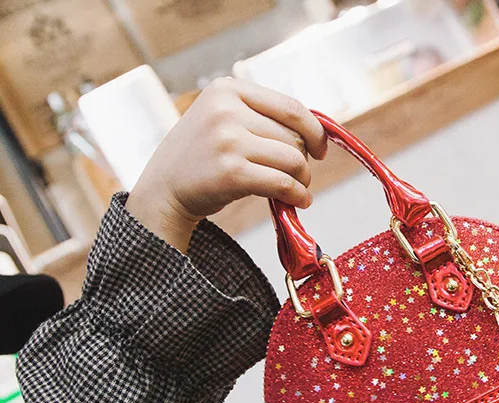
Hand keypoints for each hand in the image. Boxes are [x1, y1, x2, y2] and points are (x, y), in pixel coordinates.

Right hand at [126, 78, 326, 252]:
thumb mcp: (222, 119)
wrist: (164, 190)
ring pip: (293, 159)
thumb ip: (260, 117)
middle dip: (303, 160)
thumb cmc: (201, 157)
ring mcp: (228, 141)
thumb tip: (315, 130)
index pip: (290, 107)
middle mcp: (226, 110)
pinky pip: (283, 183)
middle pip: (293, 137)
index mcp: (227, 89)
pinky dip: (297, 195)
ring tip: (296, 190)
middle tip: (298, 177)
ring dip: (302, 179)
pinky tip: (298, 201)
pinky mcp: (232, 173)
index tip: (320, 148)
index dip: (314, 130)